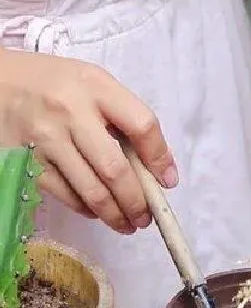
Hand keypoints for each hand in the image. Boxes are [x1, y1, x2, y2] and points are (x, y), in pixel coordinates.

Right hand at [0, 48, 176, 233]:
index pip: (141, 125)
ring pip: (89, 189)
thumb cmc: (58, 83)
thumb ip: (126, 117)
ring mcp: (46, 139)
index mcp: (97, 88)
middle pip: (115, 169)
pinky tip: (98, 212)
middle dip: (136, 201)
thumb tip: (158, 165)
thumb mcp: (96, 85)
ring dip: (114, 214)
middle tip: (147, 218)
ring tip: (128, 224)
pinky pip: (63, 194)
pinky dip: (86, 209)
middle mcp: (71, 113)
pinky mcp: (25, 160)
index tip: (168, 181)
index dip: (160, 157)